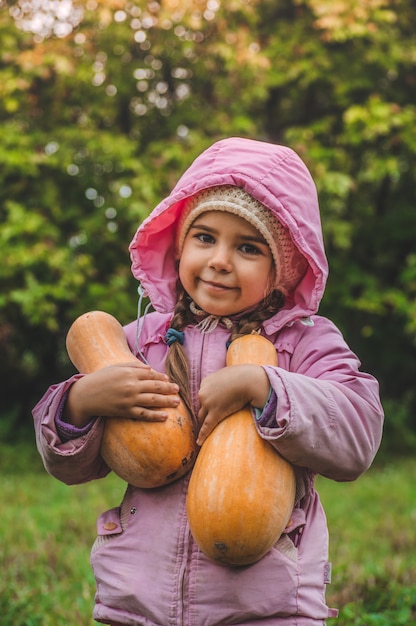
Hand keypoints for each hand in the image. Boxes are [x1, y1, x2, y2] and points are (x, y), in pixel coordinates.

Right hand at [64, 361, 180, 427]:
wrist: (85, 395)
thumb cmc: (100, 379)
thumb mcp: (116, 367)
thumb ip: (133, 365)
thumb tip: (150, 368)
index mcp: (129, 372)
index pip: (151, 374)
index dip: (161, 378)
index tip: (169, 380)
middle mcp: (131, 385)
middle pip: (155, 386)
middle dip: (168, 388)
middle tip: (178, 390)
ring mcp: (129, 399)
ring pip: (152, 400)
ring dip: (166, 401)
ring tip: (177, 403)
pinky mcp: (125, 411)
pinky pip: (143, 414)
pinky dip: (155, 416)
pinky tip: (164, 416)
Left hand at [196, 364, 269, 445]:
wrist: (248, 380)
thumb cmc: (242, 375)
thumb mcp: (227, 374)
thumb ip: (222, 381)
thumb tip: (227, 384)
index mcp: (205, 382)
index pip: (203, 395)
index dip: (207, 402)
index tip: (210, 407)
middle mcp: (203, 393)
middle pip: (201, 406)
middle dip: (204, 413)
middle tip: (206, 420)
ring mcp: (208, 404)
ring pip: (202, 417)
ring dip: (203, 423)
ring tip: (202, 432)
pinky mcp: (216, 413)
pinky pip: (207, 426)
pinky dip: (202, 435)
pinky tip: (199, 442)